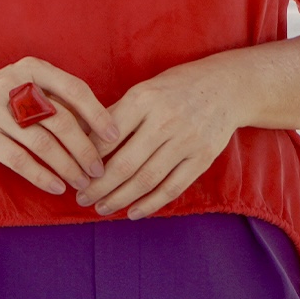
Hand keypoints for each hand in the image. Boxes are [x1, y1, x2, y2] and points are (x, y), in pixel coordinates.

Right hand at [0, 56, 119, 196]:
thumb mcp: (22, 85)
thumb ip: (53, 99)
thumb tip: (98, 126)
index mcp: (31, 69)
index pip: (74, 88)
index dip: (97, 114)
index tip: (115, 136)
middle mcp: (14, 85)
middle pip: (62, 120)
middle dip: (85, 149)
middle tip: (100, 169)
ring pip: (43, 143)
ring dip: (68, 166)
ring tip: (82, 183)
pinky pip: (20, 160)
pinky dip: (43, 176)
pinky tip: (57, 187)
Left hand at [74, 56, 245, 220]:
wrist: (226, 87)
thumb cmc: (175, 87)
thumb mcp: (144, 89)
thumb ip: (116, 114)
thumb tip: (81, 137)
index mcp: (144, 98)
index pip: (108, 135)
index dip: (88, 158)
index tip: (73, 171)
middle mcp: (164, 120)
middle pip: (125, 163)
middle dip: (99, 186)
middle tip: (82, 198)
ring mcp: (186, 141)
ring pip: (146, 180)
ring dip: (120, 199)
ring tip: (101, 208)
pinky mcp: (202, 158)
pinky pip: (172, 188)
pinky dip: (150, 204)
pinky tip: (133, 212)